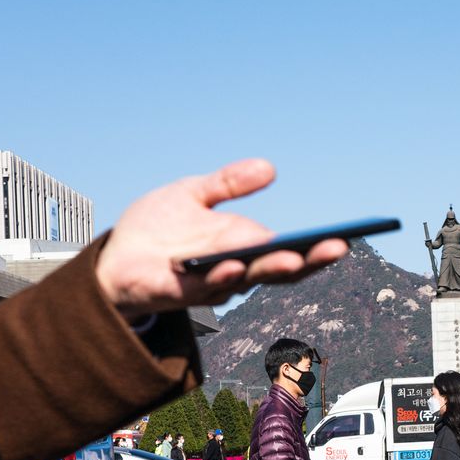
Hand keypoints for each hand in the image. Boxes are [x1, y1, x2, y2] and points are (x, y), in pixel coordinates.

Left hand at [94, 159, 350, 318]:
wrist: (112, 257)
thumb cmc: (157, 230)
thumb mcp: (194, 194)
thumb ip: (228, 183)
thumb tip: (269, 168)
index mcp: (243, 248)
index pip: (288, 253)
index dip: (316, 249)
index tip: (346, 237)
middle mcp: (233, 269)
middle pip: (278, 271)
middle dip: (308, 261)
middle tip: (337, 248)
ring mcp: (207, 284)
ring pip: (245, 281)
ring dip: (268, 270)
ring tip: (291, 256)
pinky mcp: (176, 291)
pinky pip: (203, 289)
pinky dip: (219, 278)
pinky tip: (231, 265)